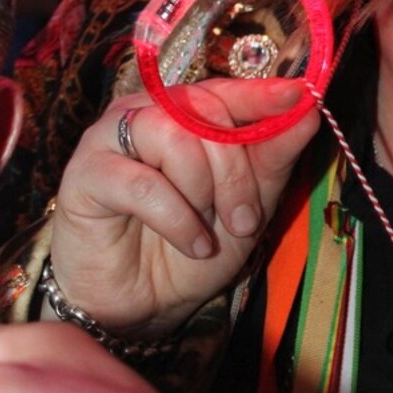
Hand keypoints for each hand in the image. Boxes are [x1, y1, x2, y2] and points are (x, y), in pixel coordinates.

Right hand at [49, 78, 318, 337]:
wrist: (143, 302)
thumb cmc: (193, 244)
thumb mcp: (249, 202)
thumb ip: (273, 156)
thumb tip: (307, 110)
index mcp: (185, 113)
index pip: (226, 89)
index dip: (261, 94)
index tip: (300, 95)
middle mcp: (146, 114)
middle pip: (202, 111)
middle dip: (234, 170)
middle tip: (246, 220)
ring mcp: (110, 138)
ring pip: (171, 135)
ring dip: (203, 190)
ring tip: (210, 233)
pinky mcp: (86, 174)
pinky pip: (142, 182)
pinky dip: (177, 217)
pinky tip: (192, 243)